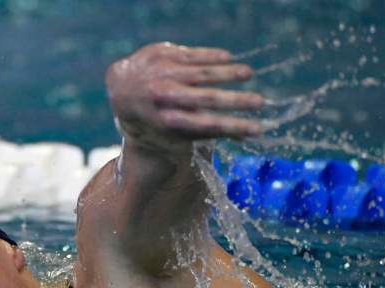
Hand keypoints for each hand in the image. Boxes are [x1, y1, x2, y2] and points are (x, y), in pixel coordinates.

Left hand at [106, 42, 263, 150]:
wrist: (123, 91)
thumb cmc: (156, 118)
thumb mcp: (174, 133)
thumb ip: (208, 132)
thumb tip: (247, 135)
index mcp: (167, 123)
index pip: (207, 126)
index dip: (234, 127)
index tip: (257, 129)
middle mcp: (163, 98)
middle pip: (207, 99)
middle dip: (237, 101)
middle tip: (261, 102)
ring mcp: (161, 74)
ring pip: (201, 73)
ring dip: (228, 73)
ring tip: (249, 74)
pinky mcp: (161, 54)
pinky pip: (192, 55)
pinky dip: (212, 57)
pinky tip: (229, 58)